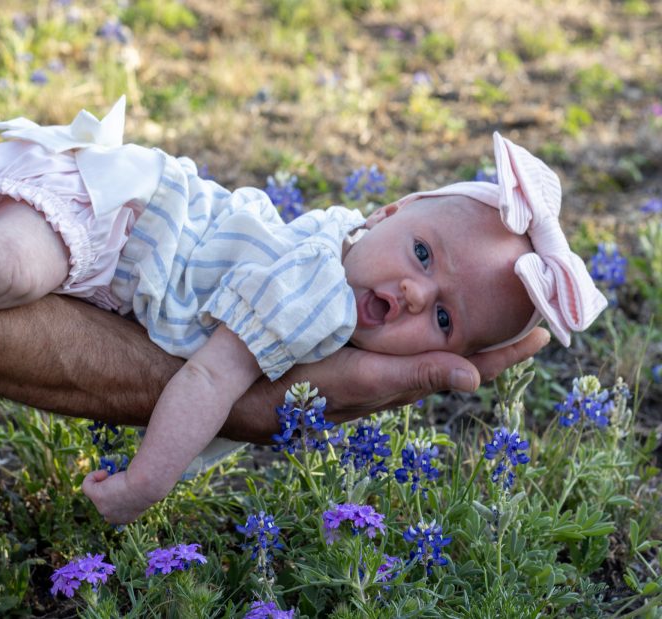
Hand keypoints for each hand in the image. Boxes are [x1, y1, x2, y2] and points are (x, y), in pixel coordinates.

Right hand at [82, 469, 160, 524]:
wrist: (147, 485)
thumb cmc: (151, 484)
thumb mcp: (144, 490)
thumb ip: (137, 490)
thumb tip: (131, 480)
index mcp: (127, 518)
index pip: (116, 509)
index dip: (118, 494)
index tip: (126, 485)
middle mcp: (113, 517)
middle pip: (106, 499)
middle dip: (110, 487)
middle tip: (121, 476)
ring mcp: (103, 508)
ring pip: (96, 492)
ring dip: (105, 481)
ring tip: (116, 474)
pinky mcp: (97, 496)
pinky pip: (87, 485)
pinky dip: (93, 476)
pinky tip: (105, 472)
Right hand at [269, 327, 550, 425]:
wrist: (249, 395)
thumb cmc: (304, 388)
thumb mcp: (361, 379)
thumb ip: (414, 374)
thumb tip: (475, 377)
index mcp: (407, 382)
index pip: (472, 369)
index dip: (510, 353)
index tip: (545, 330)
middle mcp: (399, 375)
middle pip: (459, 354)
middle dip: (493, 333)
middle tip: (521, 301)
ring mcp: (377, 365)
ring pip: (430, 344)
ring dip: (460, 325)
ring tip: (482, 296)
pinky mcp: (355, 353)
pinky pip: (401, 337)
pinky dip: (422, 320)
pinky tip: (418, 303)